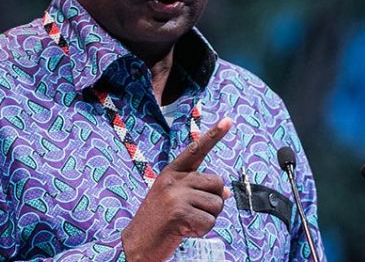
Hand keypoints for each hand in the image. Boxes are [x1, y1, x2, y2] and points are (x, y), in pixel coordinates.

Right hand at [121, 117, 232, 261]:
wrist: (136, 245)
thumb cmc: (158, 222)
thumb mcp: (174, 199)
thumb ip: (197, 190)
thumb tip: (226, 192)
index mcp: (171, 173)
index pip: (196, 150)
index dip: (213, 135)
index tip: (228, 120)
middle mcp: (173, 180)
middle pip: (217, 182)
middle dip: (213, 201)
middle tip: (193, 212)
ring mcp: (176, 195)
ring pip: (217, 204)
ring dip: (208, 218)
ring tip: (187, 222)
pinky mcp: (179, 213)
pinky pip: (210, 222)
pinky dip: (202, 231)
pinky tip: (185, 231)